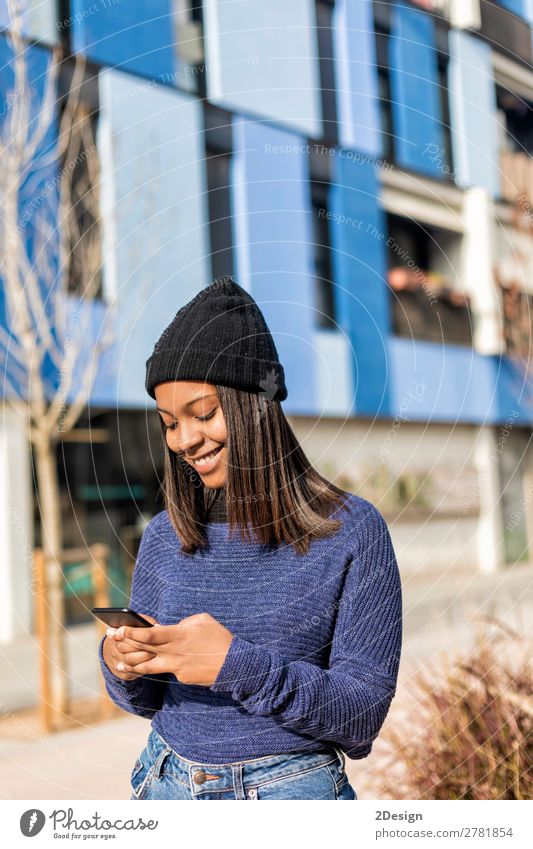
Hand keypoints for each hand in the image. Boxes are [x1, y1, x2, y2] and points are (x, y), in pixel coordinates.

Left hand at [112, 612, 233, 685]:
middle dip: (125, 643)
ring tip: (119, 662)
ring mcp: (177, 667)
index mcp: (179, 635)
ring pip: (148, 667)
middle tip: (111, 637)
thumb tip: (175, 627)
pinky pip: (169, 669)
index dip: (132, 632)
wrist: (235, 665)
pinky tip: (157, 664)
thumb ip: (185, 623)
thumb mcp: (203, 620)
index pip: (149, 634)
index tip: (120, 628)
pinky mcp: (182, 677)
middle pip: (143, 649)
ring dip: (131, 664)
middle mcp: (174, 652)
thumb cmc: (220, 638)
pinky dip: (162, 665)